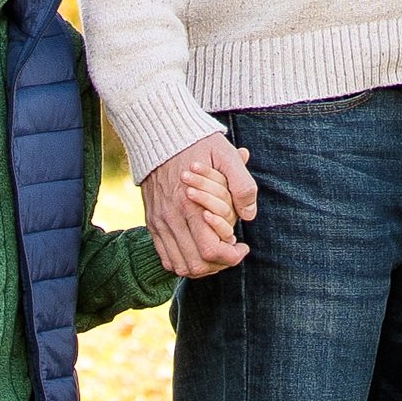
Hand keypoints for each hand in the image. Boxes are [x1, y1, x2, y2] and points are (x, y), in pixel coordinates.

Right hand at [142, 137, 258, 278]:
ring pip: (178, 265)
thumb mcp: (226, 155)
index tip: (243, 247)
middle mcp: (171, 219)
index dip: (231, 257)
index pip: (211, 251)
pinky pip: (164, 256)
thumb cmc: (198, 143)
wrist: (159, 133)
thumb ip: (242, 184)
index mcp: (191, 206)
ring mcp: (159, 222)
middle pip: (195, 265)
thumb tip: (249, 215)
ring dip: (202, 267)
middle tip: (233, 251)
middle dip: (219, 265)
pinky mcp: (152, 222)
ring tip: (217, 252)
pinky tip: (198, 248)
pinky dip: (183, 261)